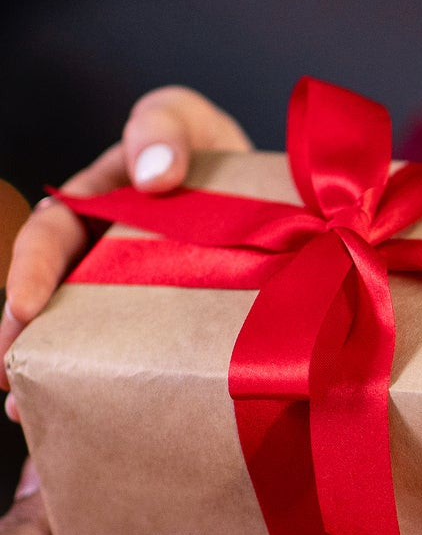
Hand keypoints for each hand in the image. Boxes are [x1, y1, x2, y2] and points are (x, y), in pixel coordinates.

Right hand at [0, 88, 249, 413]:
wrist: (281, 192)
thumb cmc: (217, 150)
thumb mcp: (188, 120)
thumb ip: (165, 127)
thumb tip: (154, 174)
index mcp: (99, 200)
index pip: (53, 232)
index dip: (32, 268)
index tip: (27, 307)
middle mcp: (106, 248)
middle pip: (52, 293)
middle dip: (23, 335)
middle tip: (12, 374)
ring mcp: (135, 288)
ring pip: (85, 331)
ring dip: (52, 368)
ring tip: (29, 409)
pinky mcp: (168, 321)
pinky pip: (131, 354)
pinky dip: (108, 381)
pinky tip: (94, 414)